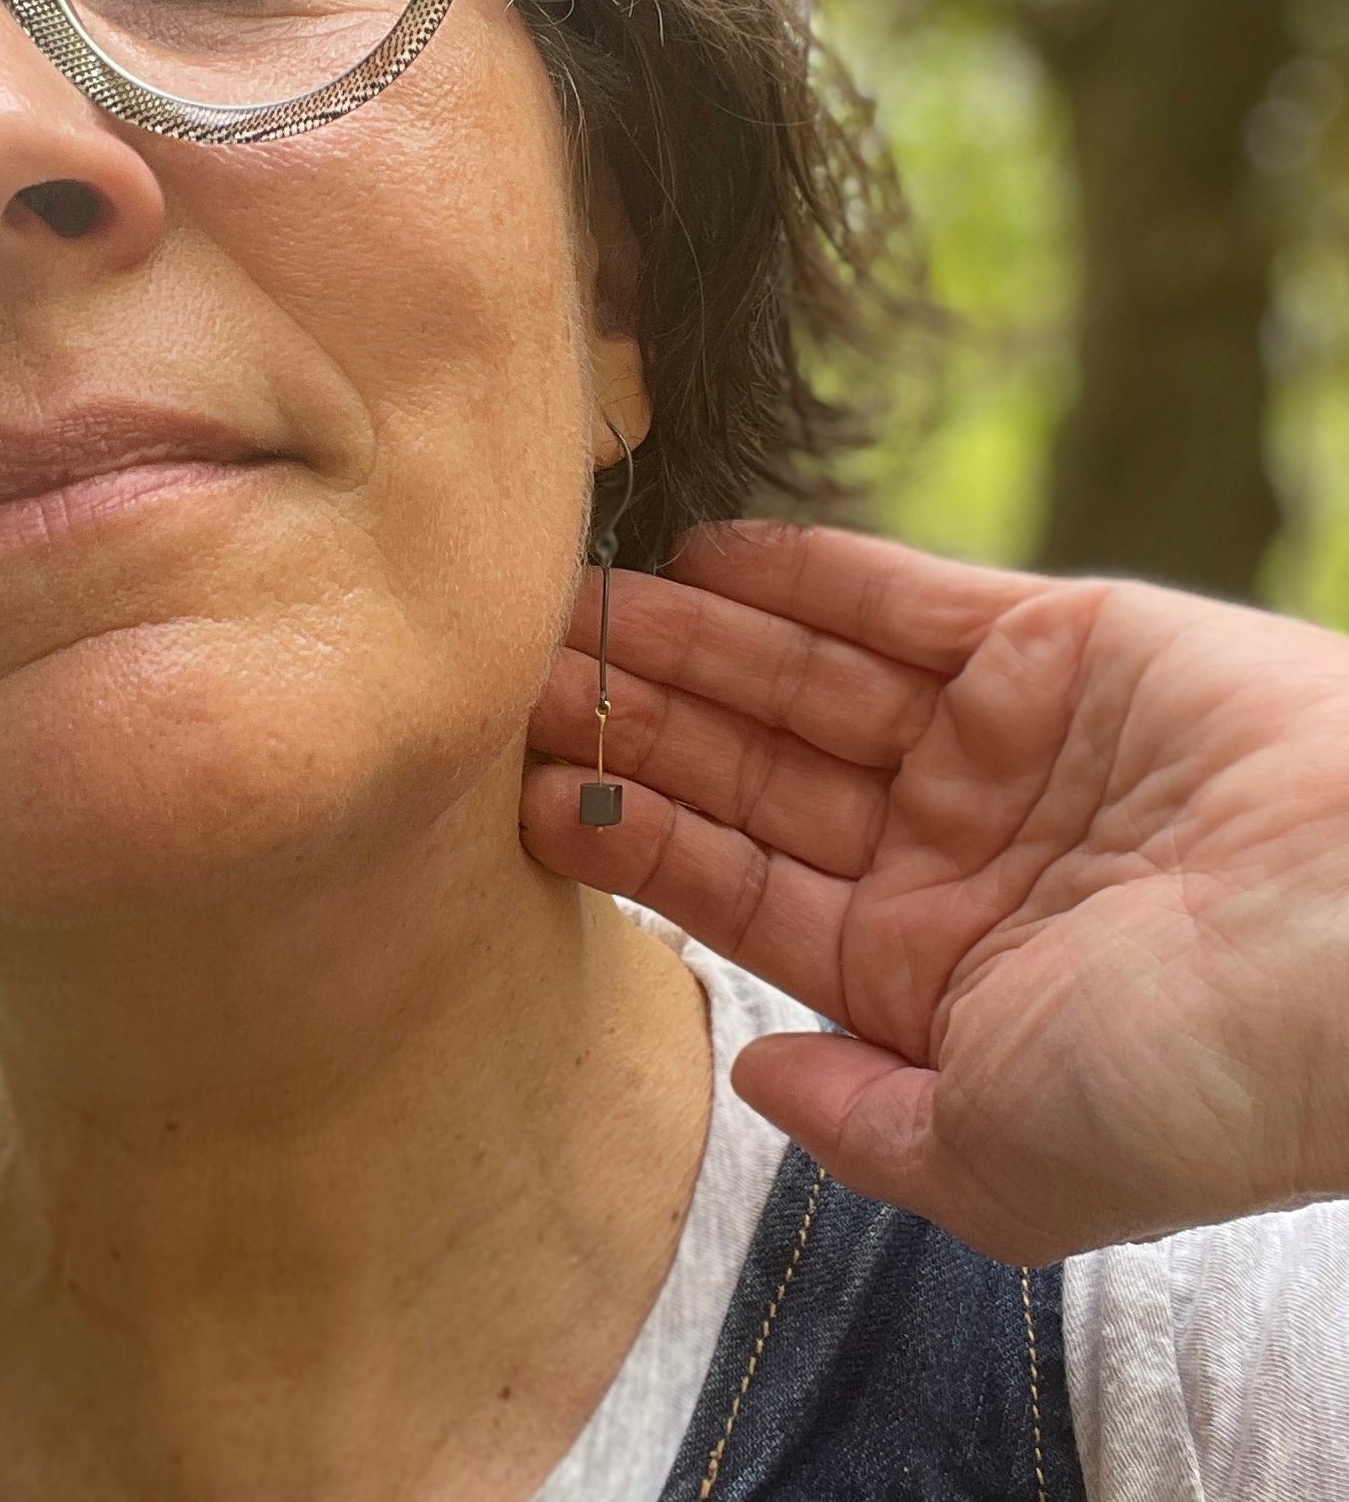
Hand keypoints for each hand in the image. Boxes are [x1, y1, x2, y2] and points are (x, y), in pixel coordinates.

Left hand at [521, 524, 1348, 1264]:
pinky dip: (802, 574)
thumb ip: (867, 1126)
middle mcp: (949, 852)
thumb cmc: (1203, 1076)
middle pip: (748, 770)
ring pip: (803, 679)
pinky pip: (898, 600)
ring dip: (690, 641)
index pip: (734, 886)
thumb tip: (749, 1076)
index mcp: (926, 973)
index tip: (521, 788)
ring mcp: (998, 742)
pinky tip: (698, 556)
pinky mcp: (1058, 642)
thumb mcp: (1007, 1163)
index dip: (625, 833)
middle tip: (515, 672)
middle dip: (634, 721)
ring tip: (573, 605)